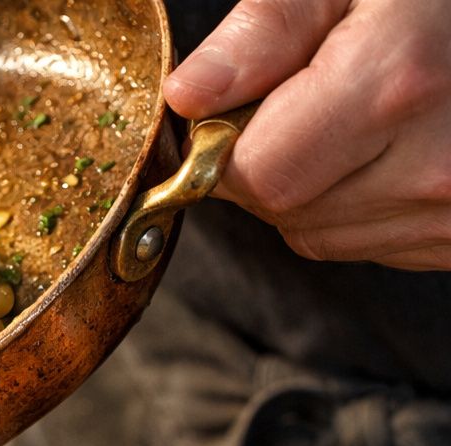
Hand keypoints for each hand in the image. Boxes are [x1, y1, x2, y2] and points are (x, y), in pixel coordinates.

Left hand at [163, 0, 450, 269]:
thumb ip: (263, 33)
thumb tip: (187, 98)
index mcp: (396, 86)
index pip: (255, 174)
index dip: (230, 144)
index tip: (244, 106)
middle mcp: (434, 166)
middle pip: (284, 210)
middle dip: (271, 162)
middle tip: (316, 99)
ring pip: (320, 234)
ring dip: (315, 187)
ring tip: (365, 118)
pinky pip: (370, 244)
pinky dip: (361, 205)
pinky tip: (396, 148)